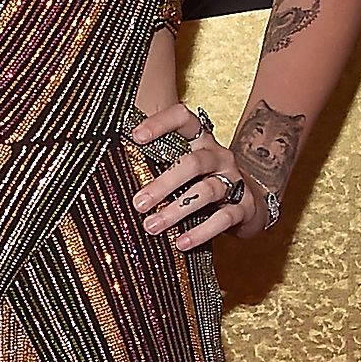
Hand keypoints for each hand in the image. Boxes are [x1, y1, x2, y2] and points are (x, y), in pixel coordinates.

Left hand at [127, 100, 271, 246]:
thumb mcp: (183, 167)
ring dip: (177, 210)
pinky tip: (180, 243)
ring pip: (206, 191)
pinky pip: (223, 218)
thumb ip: (157, 163)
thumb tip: (111, 170)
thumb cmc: (201, 182)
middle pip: (193, 162)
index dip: (161, 123)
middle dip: (163, 183)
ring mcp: (234, 180)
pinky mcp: (244, 207)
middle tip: (138, 204)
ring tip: (152, 226)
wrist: (249, 203)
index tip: (135, 136)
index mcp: (200, 139)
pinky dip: (200, 231)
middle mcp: (218, 156)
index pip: (183, 118)